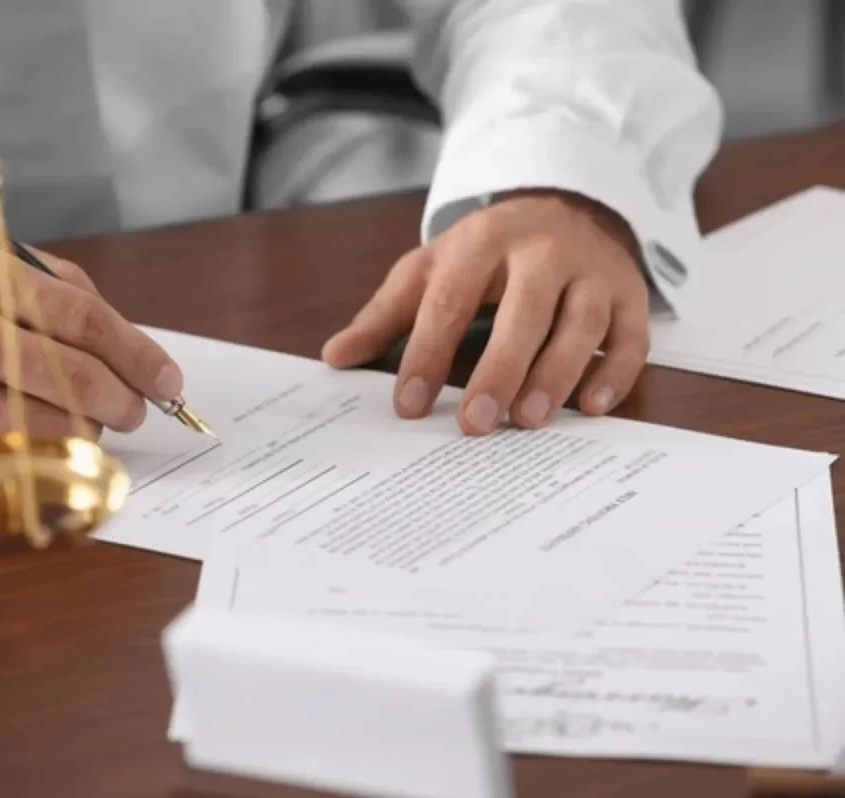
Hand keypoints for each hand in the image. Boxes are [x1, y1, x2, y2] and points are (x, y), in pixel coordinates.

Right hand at [0, 237, 182, 465]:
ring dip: (87, 435)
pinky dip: (41, 459)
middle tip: (136, 410)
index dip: (140, 355)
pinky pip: (11, 461)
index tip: (168, 380)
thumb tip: (119, 334)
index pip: (88, 322)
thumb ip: (46, 286)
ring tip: (89, 425)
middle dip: (125, 402)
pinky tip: (44, 449)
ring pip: (55, 430)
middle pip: (81, 381)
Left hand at [321, 190, 649, 433]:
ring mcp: (593, 271)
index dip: (427, 354)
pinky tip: (589, 407)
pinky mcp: (630, 293)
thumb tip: (335, 357)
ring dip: (556, 377)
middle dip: (497, 371)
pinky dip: (613, 373)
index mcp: (484, 240)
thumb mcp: (431, 268)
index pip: (450, 301)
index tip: (407, 404)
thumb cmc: (488, 251)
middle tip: (474, 425)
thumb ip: (385, 315)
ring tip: (528, 422)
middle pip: (522, 314)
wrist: (566, 204)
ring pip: (580, 326)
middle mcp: (544, 250)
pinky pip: (630, 338)